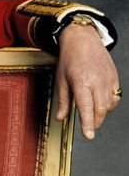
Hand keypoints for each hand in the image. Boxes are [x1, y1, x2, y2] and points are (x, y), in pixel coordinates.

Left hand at [55, 23, 120, 138]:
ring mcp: (107, 79)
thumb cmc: (69, 59)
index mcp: (81, 82)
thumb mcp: (60, 80)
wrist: (83, 40)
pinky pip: (115, 97)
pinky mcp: (114, 77)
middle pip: (100, 110)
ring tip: (92, 113)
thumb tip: (60, 118)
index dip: (87, 123)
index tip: (88, 135)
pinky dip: (109, 104)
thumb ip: (62, 101)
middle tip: (88, 127)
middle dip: (95, 122)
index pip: (86, 108)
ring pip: (109, 105)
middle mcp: (96, 82)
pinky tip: (101, 103)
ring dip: (102, 114)